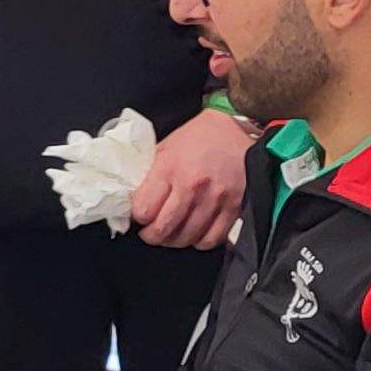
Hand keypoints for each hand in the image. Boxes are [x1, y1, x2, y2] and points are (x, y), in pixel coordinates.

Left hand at [130, 108, 250, 250]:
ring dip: (175, 240)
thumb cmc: (199, 137)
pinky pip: (212, 238)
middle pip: (163, 229)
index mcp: (170, 167)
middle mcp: (192, 185)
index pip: (144, 210)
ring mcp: (214, 197)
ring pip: (187, 237)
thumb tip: (134, 199)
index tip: (140, 216)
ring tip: (172, 233)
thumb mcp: (166, 147)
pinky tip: (195, 233)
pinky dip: (200, 241)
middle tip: (150, 233)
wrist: (236, 128)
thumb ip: (151, 174)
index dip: (138, 217)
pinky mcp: (233, 206)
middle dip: (152, 236)